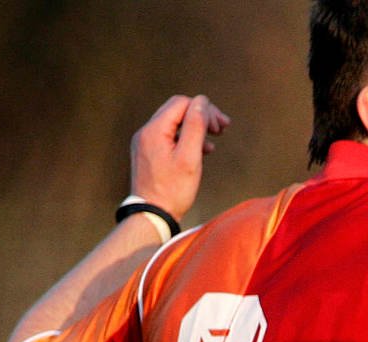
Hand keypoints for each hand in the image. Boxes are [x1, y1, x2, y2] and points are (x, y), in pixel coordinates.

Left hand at [128, 94, 230, 221]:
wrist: (152, 215)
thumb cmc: (172, 190)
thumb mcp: (190, 157)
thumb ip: (196, 126)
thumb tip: (202, 102)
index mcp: (155, 129)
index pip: (182, 103)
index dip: (204, 110)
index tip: (221, 126)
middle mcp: (146, 131)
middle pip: (177, 111)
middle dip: (201, 116)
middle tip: (222, 128)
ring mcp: (145, 142)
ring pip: (174, 124)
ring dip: (196, 128)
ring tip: (215, 139)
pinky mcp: (148, 153)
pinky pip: (169, 137)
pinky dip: (186, 139)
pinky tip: (202, 150)